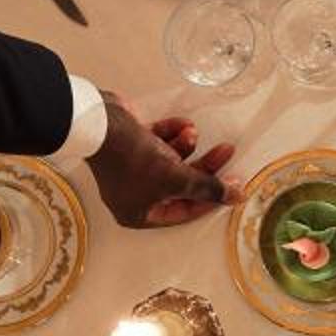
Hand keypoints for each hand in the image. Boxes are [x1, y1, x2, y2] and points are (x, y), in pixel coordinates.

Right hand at [84, 96, 233, 227]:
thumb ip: (208, 188)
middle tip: (226, 150)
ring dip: (186, 144)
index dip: (211, 199)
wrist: (99, 122)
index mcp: (140, 213)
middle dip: (203, 166)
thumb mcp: (175, 178)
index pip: (184, 211)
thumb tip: (236, 197)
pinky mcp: (133, 145)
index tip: (233, 185)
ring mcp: (133, 168)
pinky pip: (160, 142)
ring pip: (172, 160)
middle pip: (181, 184)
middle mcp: (135, 194)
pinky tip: (181, 124)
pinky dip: (173, 133)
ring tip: (191, 132)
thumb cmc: (132, 158)